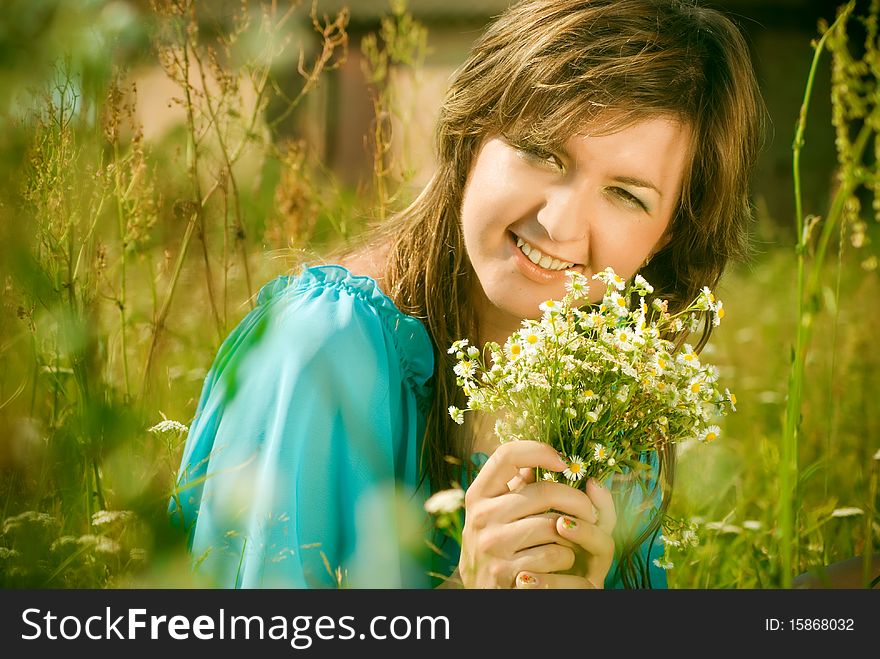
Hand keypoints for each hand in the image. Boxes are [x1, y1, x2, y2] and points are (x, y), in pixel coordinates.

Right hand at [458, 440, 610, 587]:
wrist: (482, 595)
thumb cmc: (501, 547)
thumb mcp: (501, 514)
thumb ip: (520, 487)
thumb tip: (556, 461)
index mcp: (478, 494)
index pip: (506, 455)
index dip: (538, 450)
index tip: (563, 461)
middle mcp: (480, 516)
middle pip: (543, 491)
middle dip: (577, 500)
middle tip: (590, 511)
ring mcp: (491, 544)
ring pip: (553, 525)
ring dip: (573, 533)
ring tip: (572, 539)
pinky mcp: (505, 572)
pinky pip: (554, 554)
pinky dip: (566, 557)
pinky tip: (560, 562)